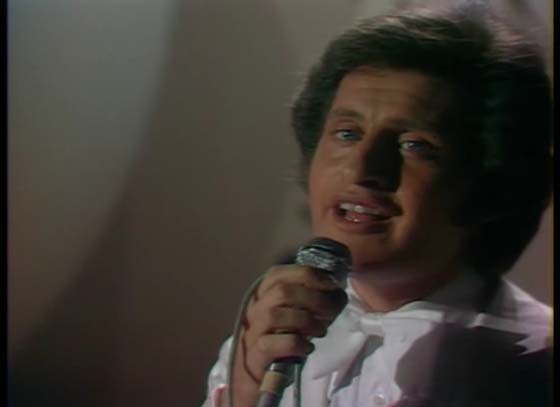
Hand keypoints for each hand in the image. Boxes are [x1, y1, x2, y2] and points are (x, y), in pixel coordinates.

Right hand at [231, 265, 347, 405]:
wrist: (252, 369)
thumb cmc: (278, 334)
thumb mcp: (291, 310)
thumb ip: (308, 298)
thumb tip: (338, 294)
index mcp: (263, 291)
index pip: (281, 273)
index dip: (310, 277)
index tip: (332, 287)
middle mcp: (255, 307)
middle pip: (281, 291)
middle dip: (313, 298)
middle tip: (332, 311)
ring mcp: (254, 329)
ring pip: (275, 315)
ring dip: (306, 320)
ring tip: (321, 330)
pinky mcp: (257, 352)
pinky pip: (278, 343)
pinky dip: (299, 343)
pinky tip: (308, 347)